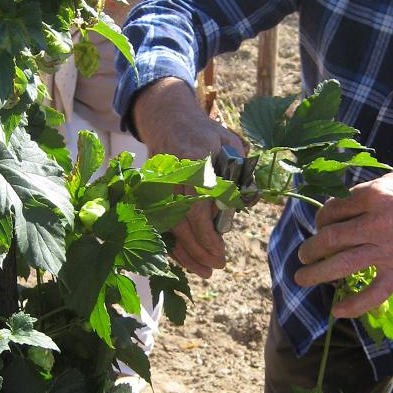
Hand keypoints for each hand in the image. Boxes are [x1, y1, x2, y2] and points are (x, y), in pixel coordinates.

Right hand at [132, 77, 245, 277]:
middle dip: (199, 249)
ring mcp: (158, 187)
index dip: (206, 232)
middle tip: (218, 266)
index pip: (196, 205)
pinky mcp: (151, 195)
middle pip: (181, 222)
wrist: (168, 121)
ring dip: (186, 253)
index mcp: (193, 162)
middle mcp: (172, 177)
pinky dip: (174, 245)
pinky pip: (161, 225)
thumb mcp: (230, 143)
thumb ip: (238, 170)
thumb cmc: (206, 133)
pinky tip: (188, 261)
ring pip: (169, 227)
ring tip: (205, 271)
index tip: (219, 251)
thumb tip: (241, 203)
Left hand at [294, 170, 392, 317]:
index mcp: (373, 196)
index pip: (332, 211)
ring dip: (316, 273)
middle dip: (310, 249)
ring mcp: (389, 249)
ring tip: (302, 278)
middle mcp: (377, 223)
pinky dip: (354, 305)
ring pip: (342, 265)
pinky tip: (337, 311)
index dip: (320, 221)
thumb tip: (337, 206)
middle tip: (302, 255)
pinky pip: (374, 293)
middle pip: (330, 239)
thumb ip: (366, 194)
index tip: (319, 227)